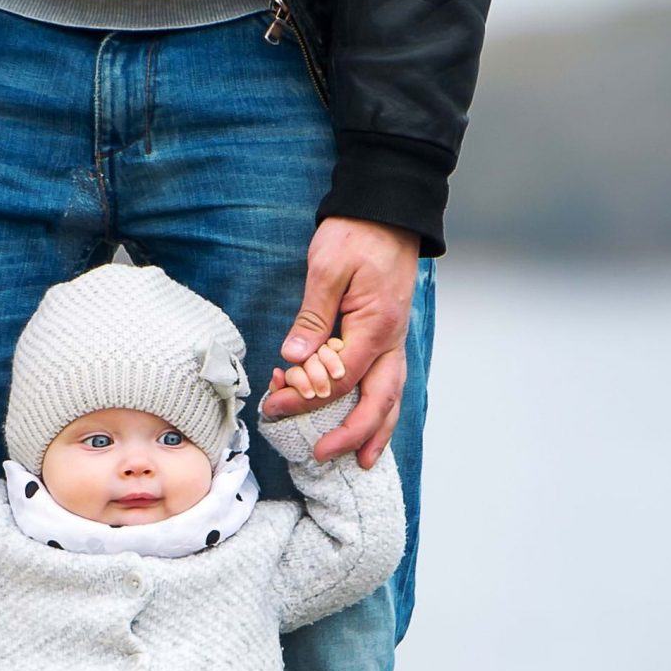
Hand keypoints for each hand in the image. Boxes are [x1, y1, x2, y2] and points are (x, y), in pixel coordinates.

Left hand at [261, 217, 420, 466]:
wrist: (387, 208)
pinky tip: (370, 426)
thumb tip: (295, 360)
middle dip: (353, 434)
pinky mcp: (389, 335)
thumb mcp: (327, 268)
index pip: (340, 378)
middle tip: (325, 456)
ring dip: (377, 431)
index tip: (276, 407)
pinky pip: (388, 382)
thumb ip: (313, 317)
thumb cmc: (357, 233)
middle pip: (378, 400)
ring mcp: (394, 339)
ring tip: (361, 462)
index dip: (307, 398)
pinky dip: (381, 409)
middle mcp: (392, 339)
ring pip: (391, 396)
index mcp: (376, 326)